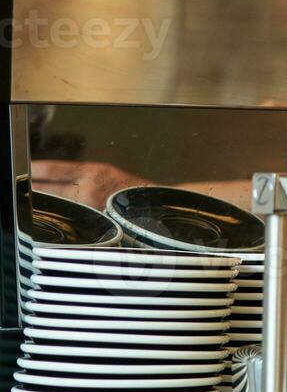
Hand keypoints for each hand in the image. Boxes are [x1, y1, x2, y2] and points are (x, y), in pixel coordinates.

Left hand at [30, 160, 151, 208]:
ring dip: (46, 204)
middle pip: (49, 188)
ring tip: (36, 202)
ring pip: (57, 204)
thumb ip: (83, 176)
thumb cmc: (134, 191)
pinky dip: (60, 217)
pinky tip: (55, 218)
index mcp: (94, 172)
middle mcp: (88, 189)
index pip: (54, 169)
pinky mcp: (92, 223)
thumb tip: (53, 179)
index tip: (26, 168)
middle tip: (25, 187)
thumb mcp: (110, 174)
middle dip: (34, 188)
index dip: (36, 169)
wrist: (157, 208)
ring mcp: (89, 208)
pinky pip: (69, 219)